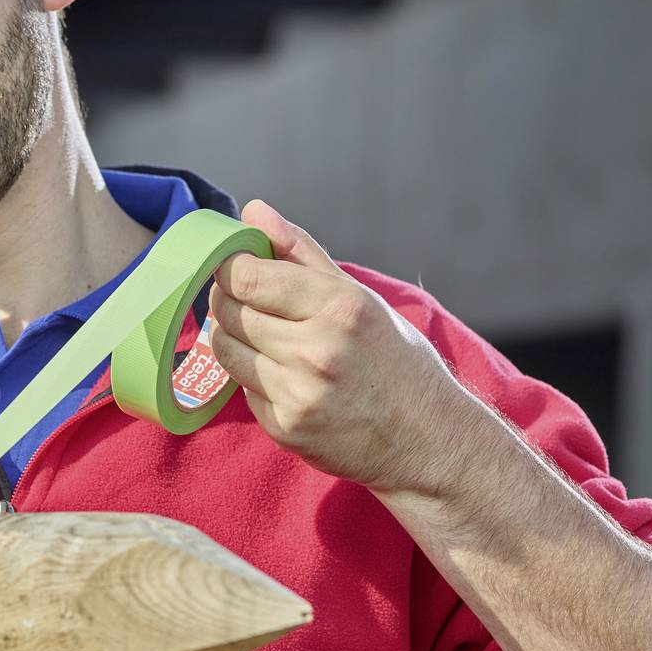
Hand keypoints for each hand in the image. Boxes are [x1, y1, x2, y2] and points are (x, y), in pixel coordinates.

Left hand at [207, 199, 471, 497]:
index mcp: (339, 308)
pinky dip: (251, 377)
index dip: (230, 269)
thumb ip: (300, 252)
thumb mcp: (358, 297)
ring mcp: (298, 394)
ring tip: (262, 335)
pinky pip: (242, 389)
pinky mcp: (285, 428)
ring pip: (226, 351)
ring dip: (232, 337)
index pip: (247, 278)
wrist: (425, 439)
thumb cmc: (393, 360)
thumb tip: (253, 211)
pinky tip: (282, 375)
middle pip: (229, 312)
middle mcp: (316, 351)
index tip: (235, 268)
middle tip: (245, 300)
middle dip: (227, 301)